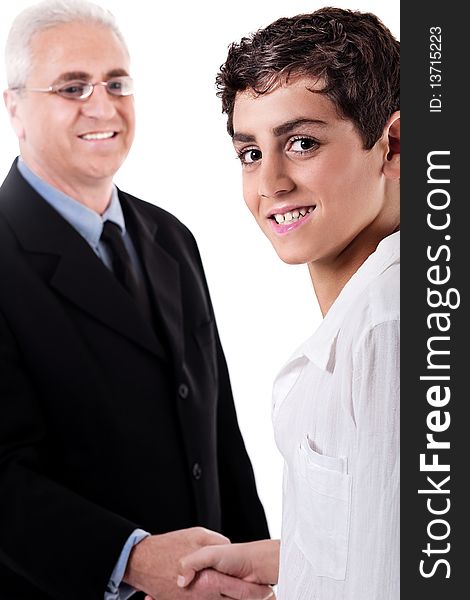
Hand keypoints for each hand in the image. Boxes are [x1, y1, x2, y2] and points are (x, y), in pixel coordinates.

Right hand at [124, 527, 273, 598]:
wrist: (143, 561)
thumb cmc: (170, 546)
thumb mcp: (198, 535)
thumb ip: (218, 543)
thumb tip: (229, 546)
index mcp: (210, 579)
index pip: (242, 592)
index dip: (257, 593)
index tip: (268, 590)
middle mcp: (204, 596)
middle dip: (248, 597)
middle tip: (265, 595)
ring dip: (231, 598)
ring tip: (248, 593)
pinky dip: (213, 598)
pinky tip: (217, 593)